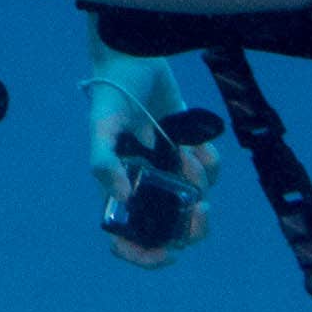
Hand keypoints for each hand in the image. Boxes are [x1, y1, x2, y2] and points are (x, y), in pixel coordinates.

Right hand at [86, 37, 220, 268]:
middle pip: (172, 229)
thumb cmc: (112, 92)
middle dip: (189, 226)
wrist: (137, 56)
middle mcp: (145, 185)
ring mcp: (169, 169)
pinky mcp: (189, 149)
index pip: (127, 239)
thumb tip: (124, 197)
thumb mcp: (102, 126)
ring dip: (197, 183)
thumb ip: (103, 161)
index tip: (168, 253)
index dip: (145, 256)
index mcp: (119, 188)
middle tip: (200, 208)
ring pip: (194, 199)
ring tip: (186, 155)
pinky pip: (209, 170)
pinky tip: (196, 142)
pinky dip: (210, 160)